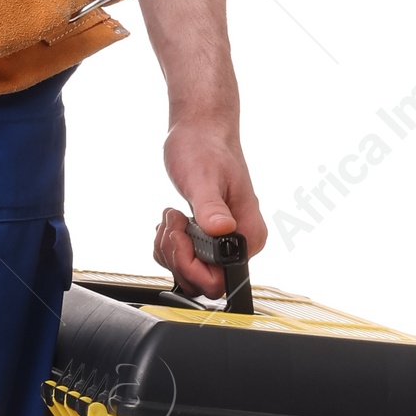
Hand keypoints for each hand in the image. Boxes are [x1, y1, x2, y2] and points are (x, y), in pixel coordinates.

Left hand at [154, 120, 265, 299]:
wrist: (200, 133)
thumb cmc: (206, 149)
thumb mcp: (204, 177)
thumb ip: (211, 207)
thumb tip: (222, 230)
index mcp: (248, 235)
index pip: (222, 281)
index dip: (194, 266)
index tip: (184, 235)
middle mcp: (238, 244)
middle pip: (201, 283)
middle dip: (177, 255)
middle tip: (175, 222)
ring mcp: (221, 244)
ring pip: (186, 273)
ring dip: (169, 247)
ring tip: (174, 215)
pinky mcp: (204, 240)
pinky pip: (179, 260)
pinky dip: (166, 244)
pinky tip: (172, 220)